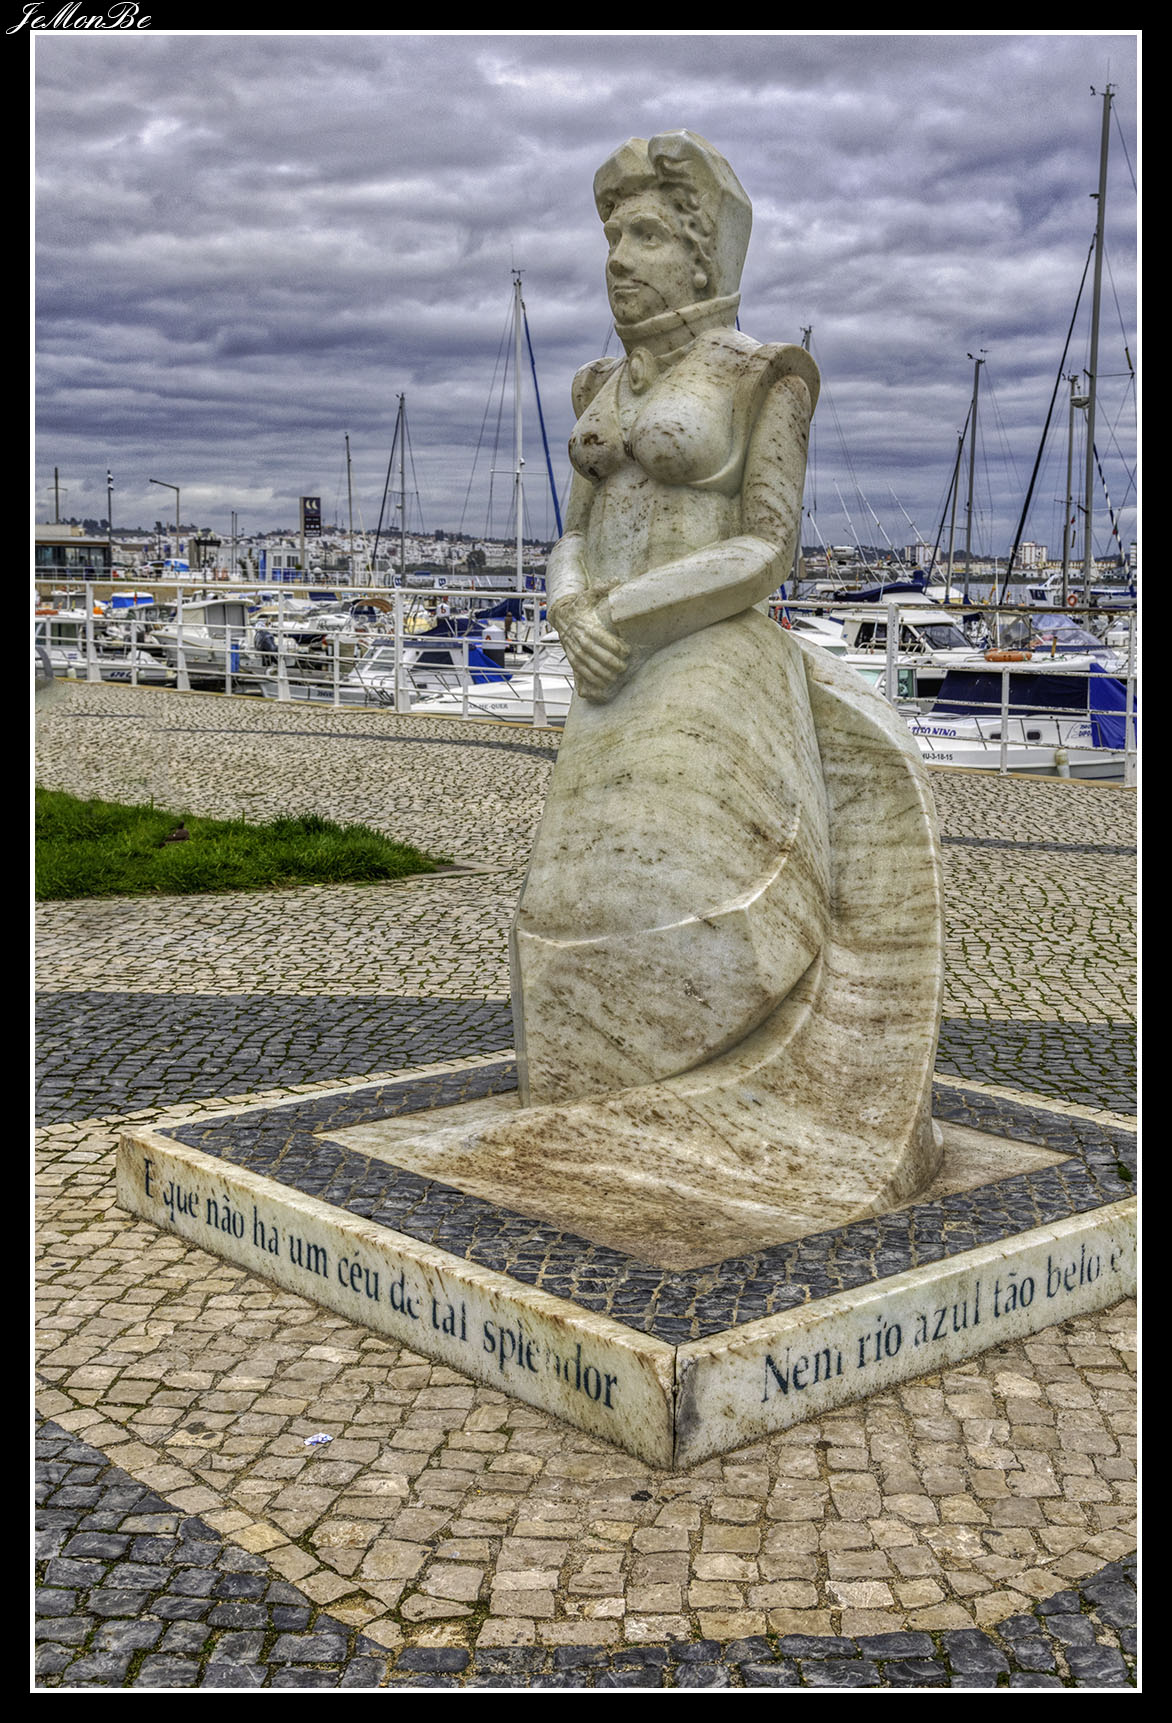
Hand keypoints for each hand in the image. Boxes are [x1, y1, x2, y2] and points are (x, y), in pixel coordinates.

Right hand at [549, 587, 630, 702]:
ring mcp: (573, 649)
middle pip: (593, 652)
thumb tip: (617, 580)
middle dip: (608, 661)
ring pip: (586, 664)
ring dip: (600, 673)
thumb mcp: (589, 594)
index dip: (612, 645)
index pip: (598, 636)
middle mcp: (578, 638)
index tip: (626, 650)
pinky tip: (601, 684)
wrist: (560, 615)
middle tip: (623, 667)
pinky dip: (590, 678)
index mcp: (584, 624)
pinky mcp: (571, 657)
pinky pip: (579, 670)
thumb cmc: (579, 605)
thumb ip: (603, 587)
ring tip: (614, 677)